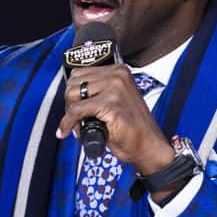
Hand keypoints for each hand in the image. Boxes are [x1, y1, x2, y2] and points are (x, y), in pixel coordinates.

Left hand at [58, 64, 173, 175]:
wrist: (148, 146)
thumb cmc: (132, 127)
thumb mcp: (115, 100)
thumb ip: (97, 92)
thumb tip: (71, 95)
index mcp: (118, 71)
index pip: (80, 74)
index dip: (73, 94)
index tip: (73, 107)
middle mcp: (117, 76)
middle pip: (74, 83)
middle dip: (70, 103)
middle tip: (76, 120)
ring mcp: (115, 88)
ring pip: (73, 94)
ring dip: (70, 114)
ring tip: (79, 126)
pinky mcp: (110, 104)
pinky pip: (77, 110)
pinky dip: (68, 123)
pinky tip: (68, 130)